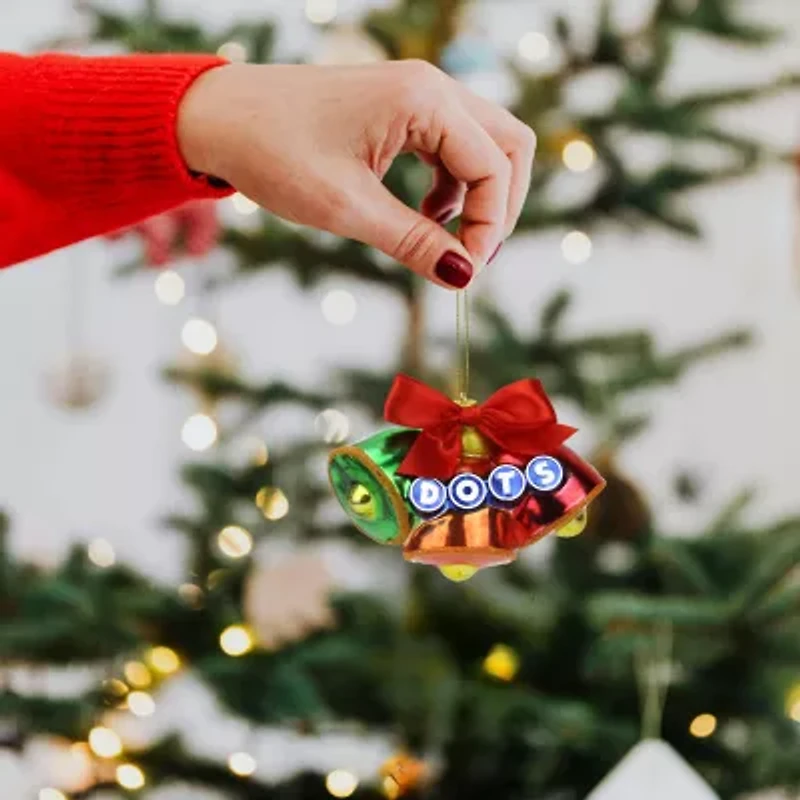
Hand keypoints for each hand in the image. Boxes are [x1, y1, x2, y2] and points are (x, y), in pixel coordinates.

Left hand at [177, 60, 535, 288]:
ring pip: (484, 144)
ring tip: (440, 235)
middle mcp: (430, 86)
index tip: (465, 272)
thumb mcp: (347, 208)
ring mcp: (417, 93)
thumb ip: (413, 242)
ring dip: (477, 195)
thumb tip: (462, 277)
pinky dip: (452, 184)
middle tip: (472, 255)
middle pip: (508, 145)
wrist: (218, 117)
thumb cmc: (272, 153)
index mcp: (422, 100)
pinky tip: (424, 212)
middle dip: (500, 206)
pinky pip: (453, 145)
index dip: (490, 227)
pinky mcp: (401, 107)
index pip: (494, 167)